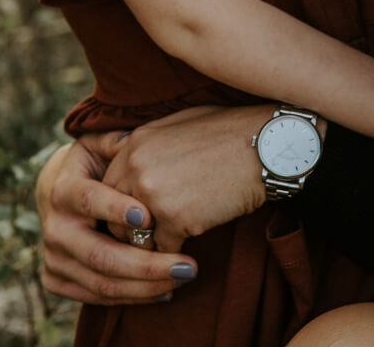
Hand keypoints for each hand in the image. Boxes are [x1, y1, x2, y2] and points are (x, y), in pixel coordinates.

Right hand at [35, 134, 195, 304]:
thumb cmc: (95, 166)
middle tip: (189, 266)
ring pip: (103, 283)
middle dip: (147, 264)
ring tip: (184, 277)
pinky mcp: (56, 281)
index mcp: (62, 190)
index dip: (115, 209)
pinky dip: (134, 298)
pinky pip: (98, 298)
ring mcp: (53, 259)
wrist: (61, 196)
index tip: (149, 217)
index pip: (88, 201)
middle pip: (101, 255)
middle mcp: (54, 228)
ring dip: (147, 286)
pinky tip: (165, 290)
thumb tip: (134, 140)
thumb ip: (118, 141)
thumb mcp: (102, 145)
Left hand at [103, 104, 270, 253]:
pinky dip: (179, 248)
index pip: (108, 188)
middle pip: (115, 216)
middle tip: (155, 233)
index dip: (122, 205)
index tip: (139, 214)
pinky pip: (165, 249)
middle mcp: (136, 168)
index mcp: (134, 143)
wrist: (265, 145)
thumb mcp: (179, 124)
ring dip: (154, 242)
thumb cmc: (228, 132)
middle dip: (134, 228)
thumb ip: (147, 145)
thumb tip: (130, 164)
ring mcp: (153, 195)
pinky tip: (197, 233)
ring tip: (175, 236)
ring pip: (136, 237)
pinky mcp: (176, 219)